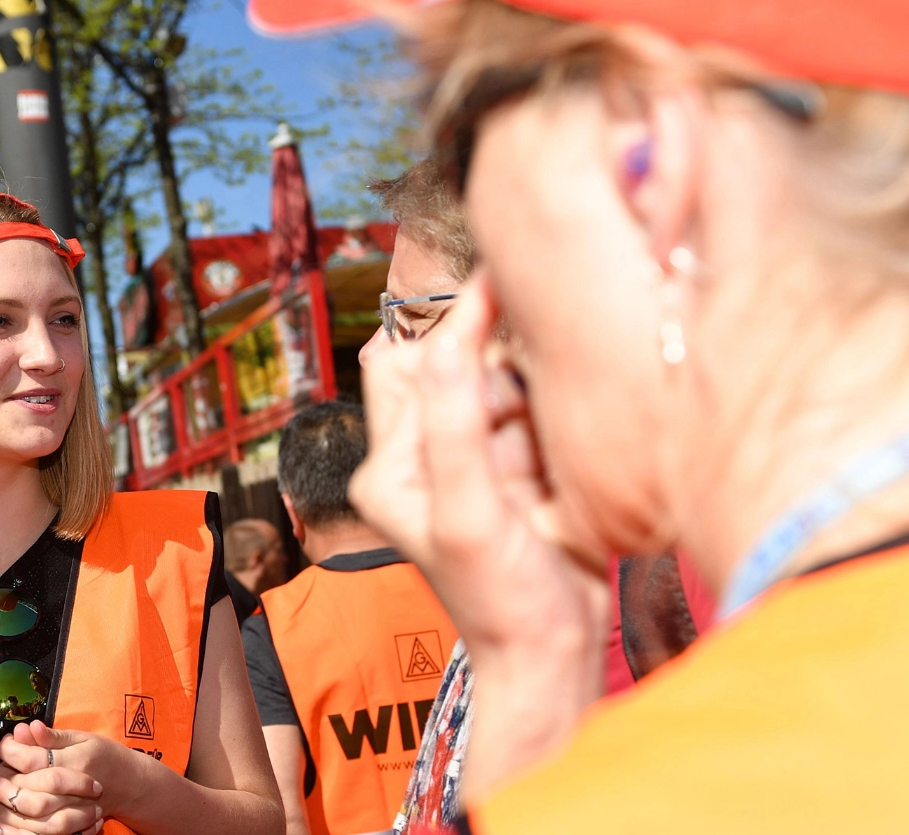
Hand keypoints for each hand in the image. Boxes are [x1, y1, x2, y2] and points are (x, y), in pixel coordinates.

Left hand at [0, 722, 132, 826]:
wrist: (132, 785)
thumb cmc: (106, 756)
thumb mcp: (83, 738)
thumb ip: (54, 736)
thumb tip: (29, 727)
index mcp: (77, 761)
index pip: (34, 758)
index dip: (11, 751)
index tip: (4, 745)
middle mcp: (76, 788)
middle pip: (33, 790)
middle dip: (7, 784)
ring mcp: (76, 809)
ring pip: (38, 816)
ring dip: (12, 810)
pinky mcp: (75, 825)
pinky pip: (47, 833)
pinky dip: (24, 831)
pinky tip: (6, 825)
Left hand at [349, 276, 607, 793]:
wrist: (554, 654)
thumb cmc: (503, 600)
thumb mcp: (470, 512)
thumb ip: (456, 425)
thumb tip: (452, 340)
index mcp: (388, 466)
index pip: (402, 362)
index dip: (446, 326)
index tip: (496, 289)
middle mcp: (421, 455)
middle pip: (452, 364)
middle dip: (493, 378)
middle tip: (516, 429)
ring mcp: (471, 459)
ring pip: (501, 384)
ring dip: (527, 407)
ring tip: (534, 475)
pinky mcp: (516, 466)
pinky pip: (533, 414)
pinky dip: (549, 426)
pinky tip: (552, 477)